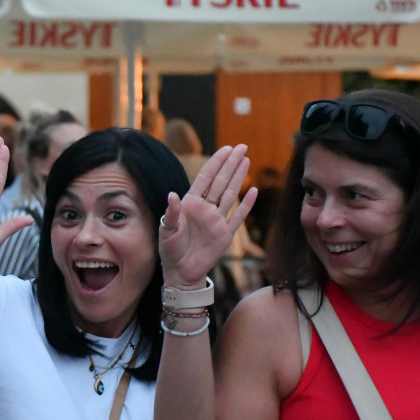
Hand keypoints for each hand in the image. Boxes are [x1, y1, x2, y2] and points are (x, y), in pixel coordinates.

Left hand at [159, 144, 257, 287]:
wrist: (180, 273)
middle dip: (231, 163)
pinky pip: (238, 217)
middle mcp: (205, 209)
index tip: (226, 149)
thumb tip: (172, 194)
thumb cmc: (169, 251)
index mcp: (190, 204)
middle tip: (241, 146)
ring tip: (246, 160)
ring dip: (238, 177)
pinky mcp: (225, 235)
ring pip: (231, 194)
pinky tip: (253, 191)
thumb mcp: (166, 230)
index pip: (206, 178)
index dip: (216, 162)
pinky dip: (246, 205)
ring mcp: (216, 221)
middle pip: (221, 181)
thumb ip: (171, 213)